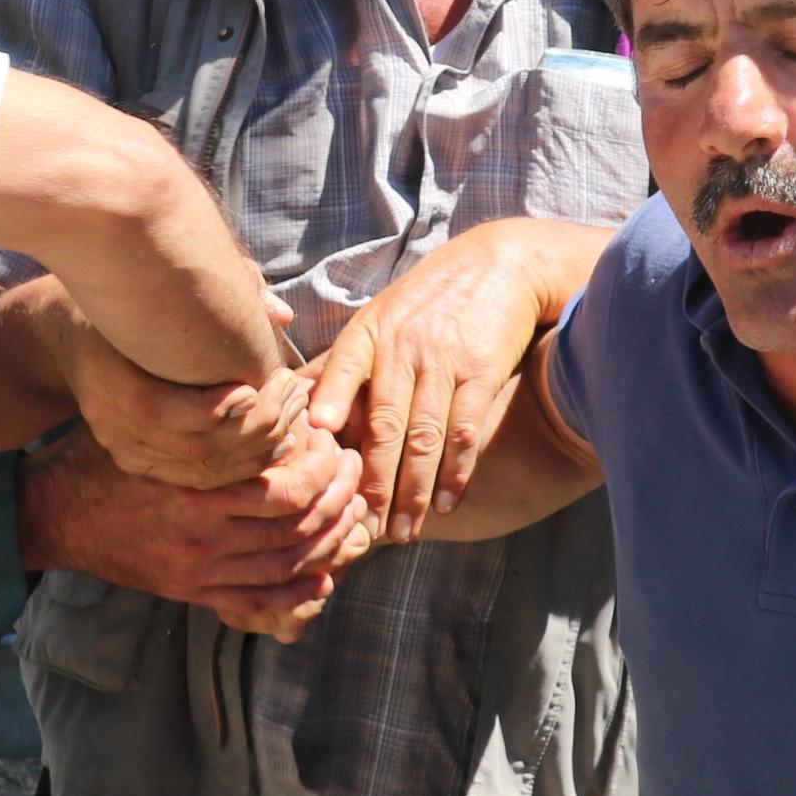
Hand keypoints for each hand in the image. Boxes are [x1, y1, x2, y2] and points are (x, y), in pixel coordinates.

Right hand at [18, 420, 372, 640]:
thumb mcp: (149, 422)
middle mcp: (201, 535)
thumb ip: (202, 409)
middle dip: (339, 503)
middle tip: (355, 478)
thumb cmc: (104, 453)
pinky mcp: (187, 591)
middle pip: (297, 528)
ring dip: (328, 543)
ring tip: (349, 517)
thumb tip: (259, 375)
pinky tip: (322, 576)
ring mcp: (195, 569)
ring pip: (286, 565)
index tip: (338, 447)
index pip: (287, 488)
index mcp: (195, 489)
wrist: (52, 513)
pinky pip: (255, 601)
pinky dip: (297, 592)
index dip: (325, 471)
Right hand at [56, 282, 304, 490]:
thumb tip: (282, 313)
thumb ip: (221, 295)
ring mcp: (125, 450)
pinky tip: (278, 441)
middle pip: (192, 448)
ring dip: (259, 447)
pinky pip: (200, 480)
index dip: (212, 408)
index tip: (255, 385)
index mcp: (108, 380)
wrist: (67, 332)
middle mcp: (113, 425)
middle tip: (294, 392)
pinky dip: (245, 466)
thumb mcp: (156, 286)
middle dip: (255, 426)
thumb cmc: (125, 298)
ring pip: (203, 471)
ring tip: (295, 413)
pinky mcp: (139, 463)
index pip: (158, 412)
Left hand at [308, 220, 588, 543]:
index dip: (327, 404)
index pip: (341, 368)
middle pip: (383, 424)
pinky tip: (445, 502)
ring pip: (423, 437)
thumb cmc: (428, 299)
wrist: (501, 264)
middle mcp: (403, 345)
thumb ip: (343, 362)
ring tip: (404, 530)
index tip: (314, 444)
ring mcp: (443, 360)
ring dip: (413, 490)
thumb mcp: (379, 315)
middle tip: (364, 527)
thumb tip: (295, 404)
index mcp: (370, 330)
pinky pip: (464, 431)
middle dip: (373, 482)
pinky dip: (455, 471)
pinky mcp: (482, 371)